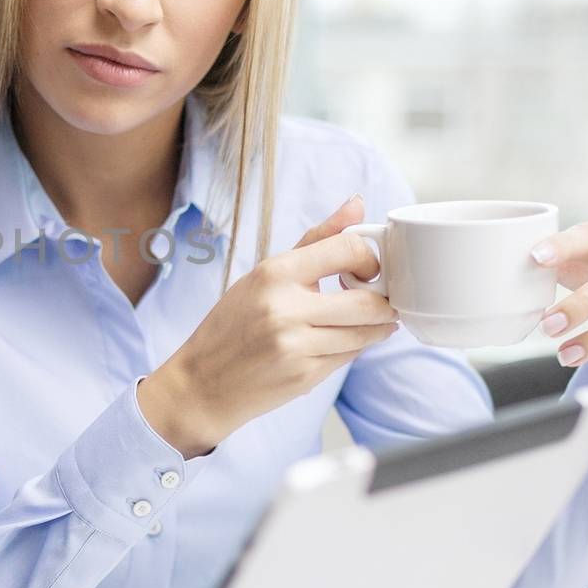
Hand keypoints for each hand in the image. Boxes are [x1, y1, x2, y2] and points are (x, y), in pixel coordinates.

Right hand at [137, 196, 397, 456]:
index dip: (369, 258)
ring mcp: (297, 345)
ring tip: (365, 321)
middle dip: (384, 301)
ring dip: (377, 327)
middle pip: (369, 301)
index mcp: (274, 273)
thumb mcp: (265, 274)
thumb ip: (316, 240)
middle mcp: (285, 308)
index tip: (365, 268)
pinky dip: (355, 347)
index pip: (346, 249)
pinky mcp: (306, 376)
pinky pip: (351, 356)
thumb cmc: (233, 324)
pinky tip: (339, 341)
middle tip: (379, 298)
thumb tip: (357, 203)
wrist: (202, 383)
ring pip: (366, 334)